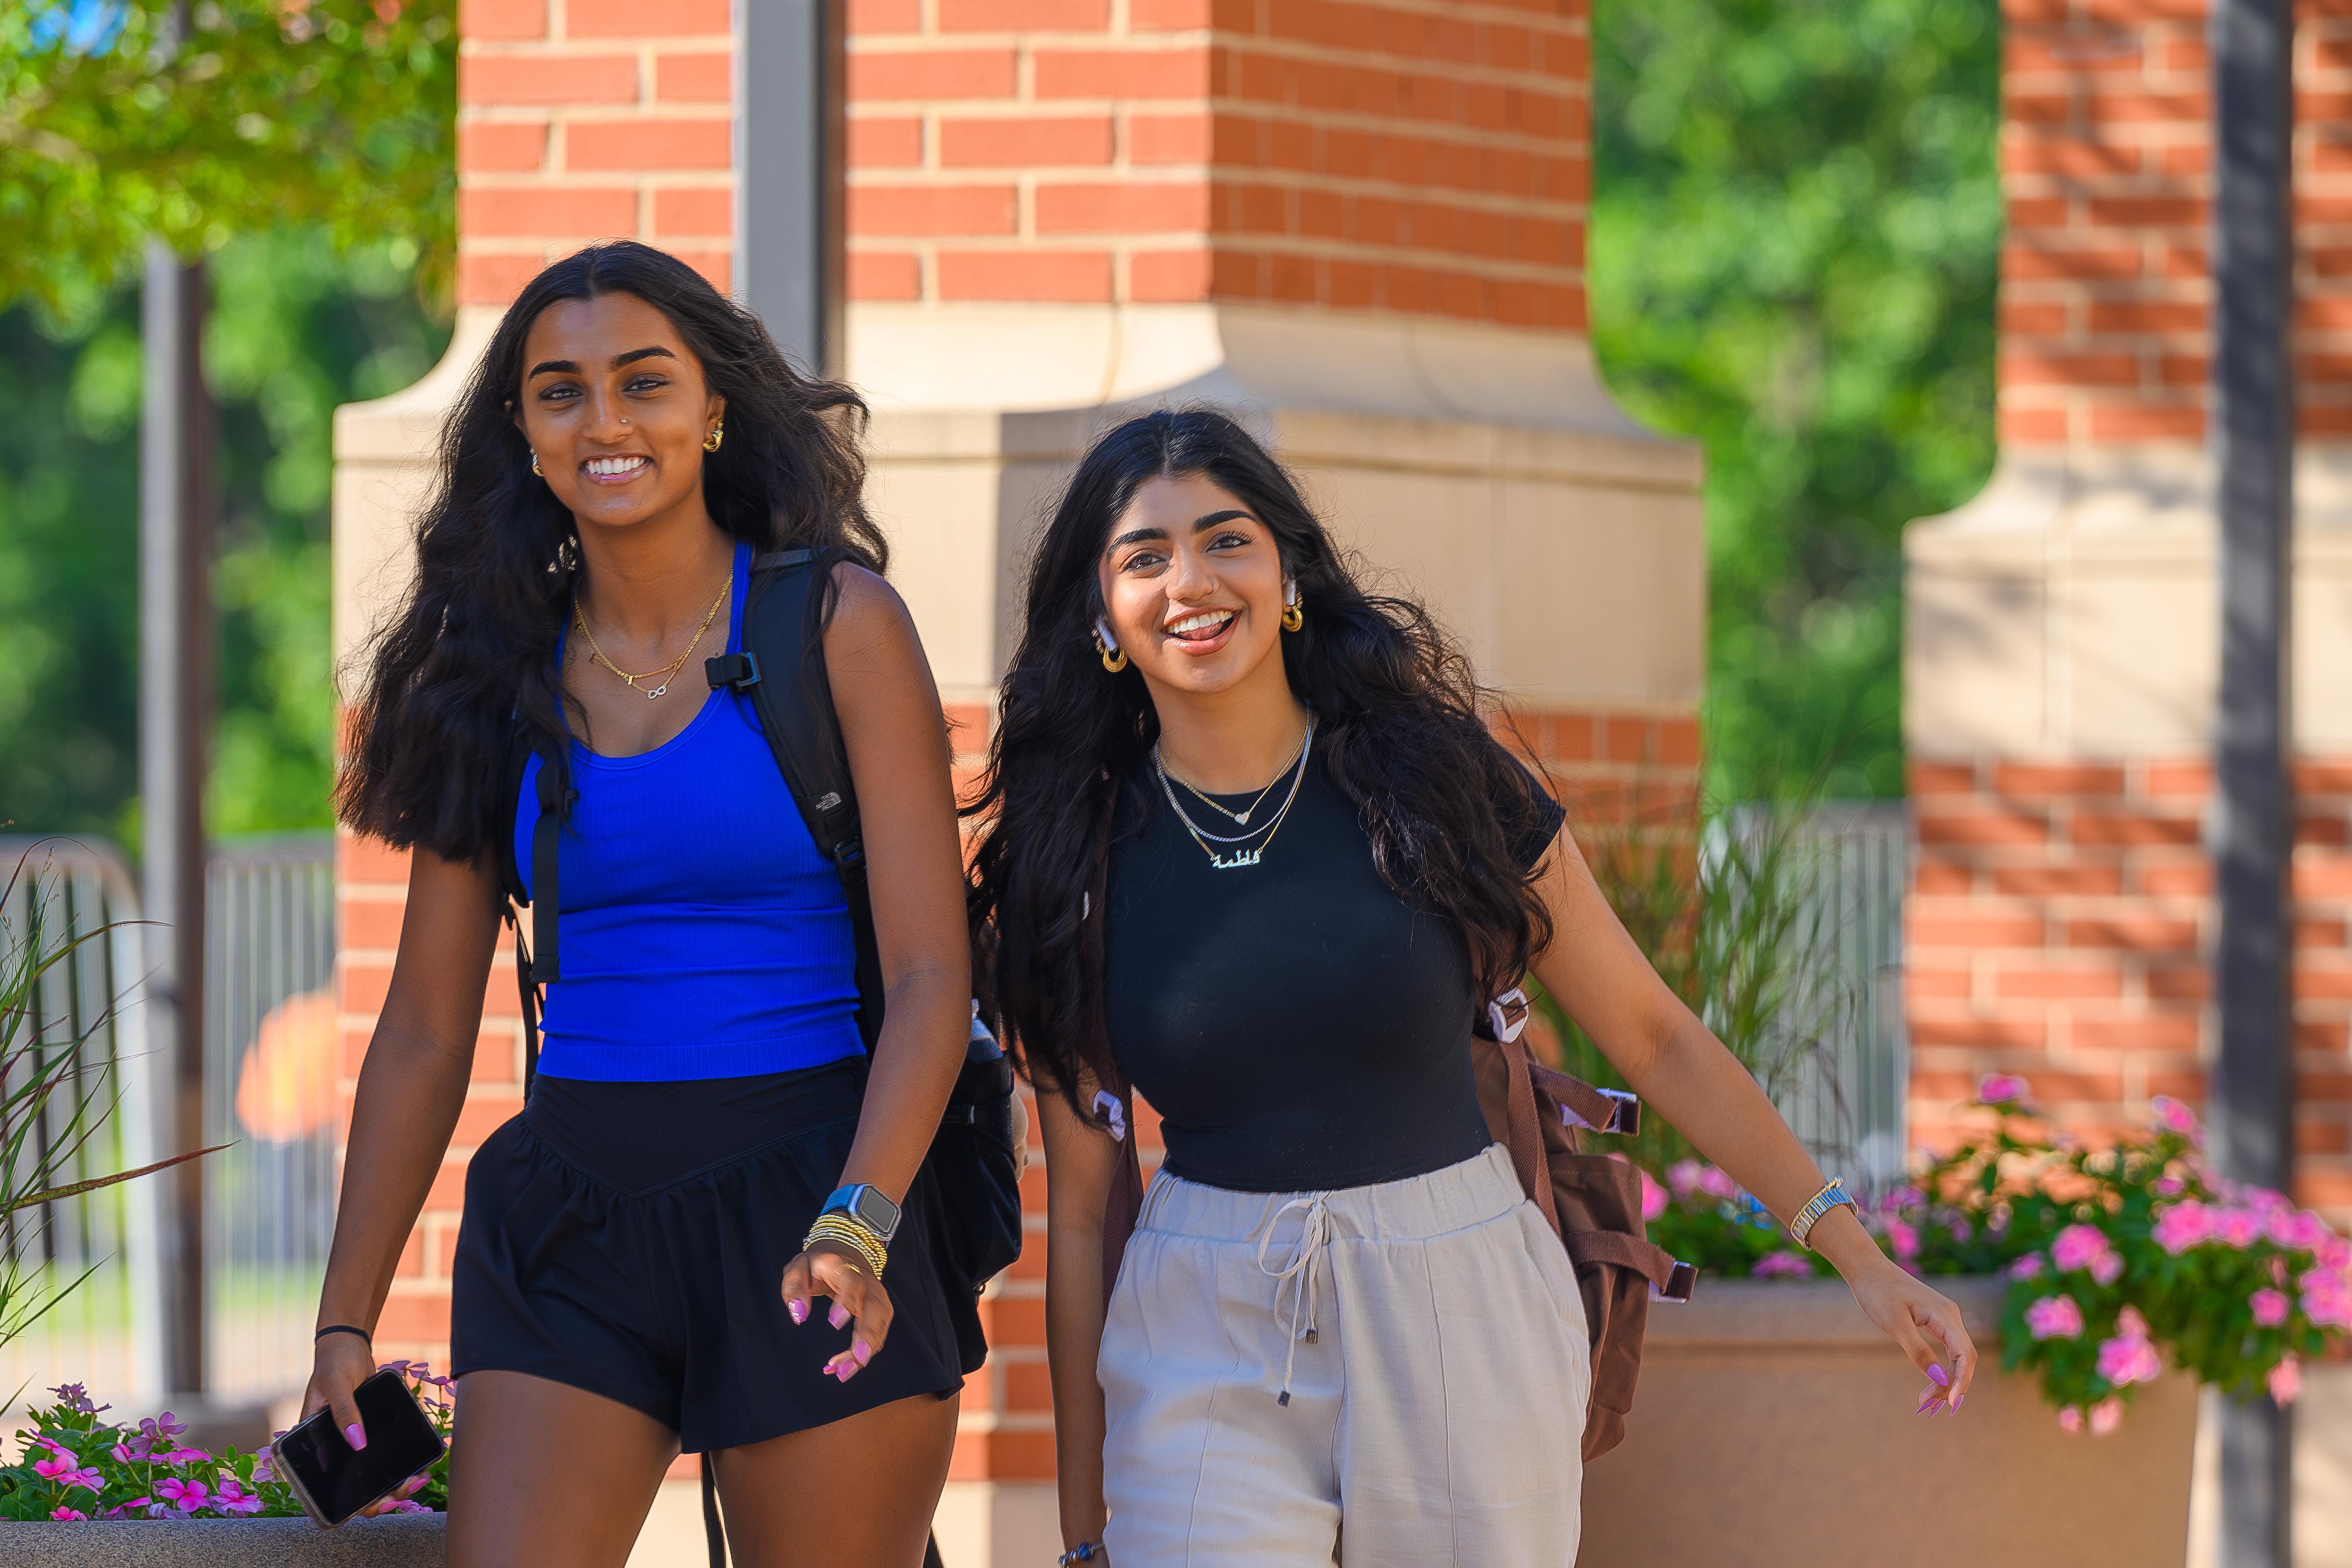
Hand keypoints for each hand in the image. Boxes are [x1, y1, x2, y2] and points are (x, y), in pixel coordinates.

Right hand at [297, 1334, 429, 1518]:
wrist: (349, 1345)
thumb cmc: (334, 1362)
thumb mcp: (336, 1383)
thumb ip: (344, 1411)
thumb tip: (357, 1442)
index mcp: (314, 1445)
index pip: (325, 1486)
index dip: (348, 1502)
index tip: (377, 1502)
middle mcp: (332, 1449)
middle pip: (353, 1485)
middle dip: (380, 1494)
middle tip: (406, 1487)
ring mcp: (351, 1442)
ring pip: (371, 1474)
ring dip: (394, 1482)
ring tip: (418, 1478)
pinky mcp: (368, 1432)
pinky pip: (384, 1454)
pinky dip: (400, 1462)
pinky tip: (419, 1463)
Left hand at [781, 1240, 894, 1380]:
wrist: (844, 1253)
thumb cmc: (817, 1265)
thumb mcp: (798, 1268)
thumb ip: (794, 1288)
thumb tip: (798, 1316)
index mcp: (845, 1268)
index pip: (852, 1283)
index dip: (847, 1302)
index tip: (834, 1324)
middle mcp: (868, 1282)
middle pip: (876, 1308)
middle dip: (868, 1336)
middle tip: (857, 1360)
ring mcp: (878, 1297)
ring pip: (879, 1326)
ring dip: (864, 1352)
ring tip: (843, 1372)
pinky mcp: (880, 1312)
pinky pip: (876, 1335)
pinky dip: (862, 1354)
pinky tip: (843, 1366)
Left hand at [1842, 1252, 1978, 1414]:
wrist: (1867, 1269)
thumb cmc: (1878, 1292)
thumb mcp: (1895, 1324)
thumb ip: (1918, 1351)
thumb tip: (1939, 1379)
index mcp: (1944, 1315)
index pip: (1965, 1354)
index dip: (1962, 1381)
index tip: (1950, 1403)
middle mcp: (1950, 1316)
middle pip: (1963, 1359)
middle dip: (1951, 1385)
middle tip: (1927, 1405)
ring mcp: (1944, 1319)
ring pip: (1956, 1356)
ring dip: (1946, 1380)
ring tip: (1926, 1401)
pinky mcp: (1935, 1322)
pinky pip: (1946, 1350)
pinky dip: (1941, 1368)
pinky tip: (1932, 1383)